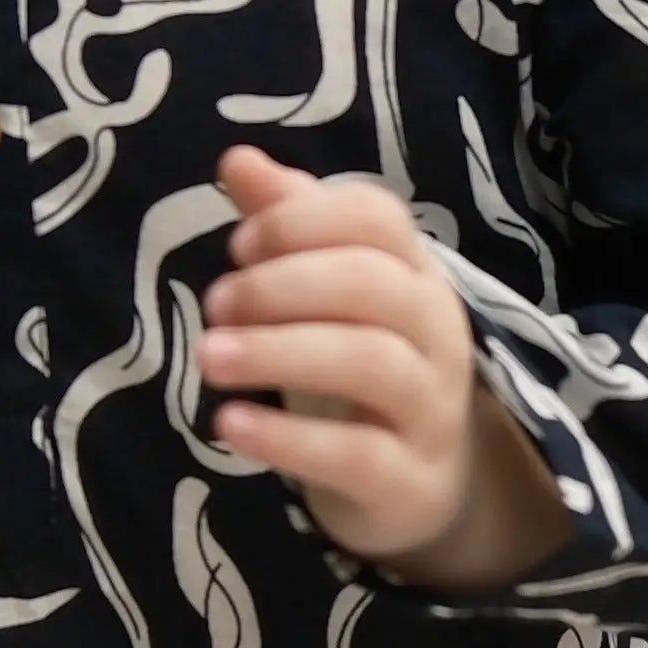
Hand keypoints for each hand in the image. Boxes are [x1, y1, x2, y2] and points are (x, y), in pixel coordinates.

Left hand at [200, 144, 572, 593]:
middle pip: (373, 284)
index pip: (377, 218)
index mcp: (415, 273)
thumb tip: (237, 159)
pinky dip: (289, 437)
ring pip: (370, 362)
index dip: (302, 220)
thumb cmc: (356, 370)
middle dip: (282, 286)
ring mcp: (431, 408)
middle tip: (214, 305)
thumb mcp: (325, 295)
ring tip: (210, 358)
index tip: (240, 245)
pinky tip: (230, 424)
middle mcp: (436, 331)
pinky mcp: (411, 481)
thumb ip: (287, 225)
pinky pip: (357, 453)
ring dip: (280, 352)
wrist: (416, 488)